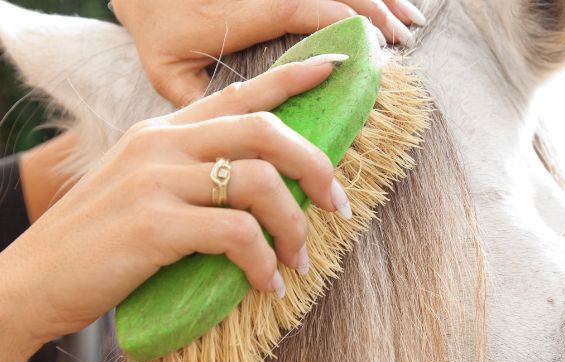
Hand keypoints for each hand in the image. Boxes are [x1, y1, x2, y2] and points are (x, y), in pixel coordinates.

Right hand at [0, 55, 347, 355]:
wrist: (32, 282)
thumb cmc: (98, 244)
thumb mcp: (142, 192)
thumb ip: (191, 177)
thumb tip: (261, 190)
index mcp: (162, 133)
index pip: (238, 94)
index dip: (293, 78)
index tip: (337, 69)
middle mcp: (161, 145)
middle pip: (265, 130)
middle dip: (316, 166)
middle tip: (337, 206)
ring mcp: (156, 181)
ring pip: (261, 182)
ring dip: (294, 227)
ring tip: (298, 262)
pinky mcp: (154, 225)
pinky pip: (238, 233)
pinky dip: (264, 262)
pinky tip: (266, 285)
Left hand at [110, 0, 425, 106]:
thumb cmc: (153, 26)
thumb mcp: (167, 70)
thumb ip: (201, 105)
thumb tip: (236, 144)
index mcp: (243, 8)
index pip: (302, 7)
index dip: (341, 22)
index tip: (372, 46)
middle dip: (374, 8)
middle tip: (405, 36)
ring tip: (410, 16)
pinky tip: (384, 1)